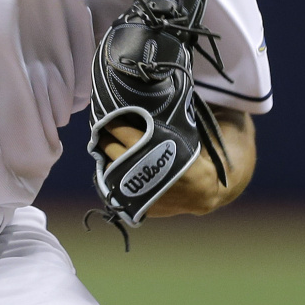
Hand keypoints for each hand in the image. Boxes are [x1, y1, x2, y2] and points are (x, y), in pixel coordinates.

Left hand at [100, 122, 225, 216]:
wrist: (201, 191)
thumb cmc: (189, 158)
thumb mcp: (175, 136)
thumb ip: (155, 125)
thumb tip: (137, 103)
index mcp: (146, 147)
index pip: (118, 129)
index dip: (112, 122)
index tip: (108, 118)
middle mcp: (136, 166)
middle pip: (109, 147)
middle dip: (105, 138)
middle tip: (103, 133)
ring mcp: (134, 187)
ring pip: (108, 168)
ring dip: (107, 158)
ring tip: (109, 151)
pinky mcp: (134, 201)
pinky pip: (114, 187)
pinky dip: (113, 177)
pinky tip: (115, 170)